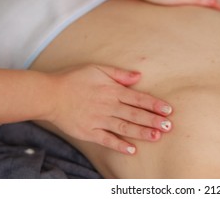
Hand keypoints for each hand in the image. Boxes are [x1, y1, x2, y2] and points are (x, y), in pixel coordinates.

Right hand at [46, 64, 172, 154]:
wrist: (50, 94)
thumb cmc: (74, 79)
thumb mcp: (98, 69)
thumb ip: (119, 74)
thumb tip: (139, 76)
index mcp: (113, 90)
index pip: (138, 98)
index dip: (154, 104)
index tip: (168, 110)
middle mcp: (109, 106)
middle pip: (135, 114)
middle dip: (153, 120)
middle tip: (169, 126)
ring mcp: (99, 120)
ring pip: (124, 127)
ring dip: (141, 132)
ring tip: (157, 136)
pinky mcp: (89, 132)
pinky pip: (106, 140)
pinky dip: (119, 145)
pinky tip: (131, 150)